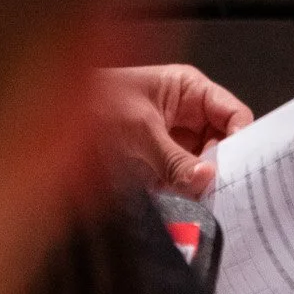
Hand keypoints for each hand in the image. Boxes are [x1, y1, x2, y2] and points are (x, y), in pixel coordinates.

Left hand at [95, 63, 253, 196]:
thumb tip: (205, 178)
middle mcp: (187, 113)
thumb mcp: (138, 128)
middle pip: (221, 145)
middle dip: (218, 168)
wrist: (52, 112)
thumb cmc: (94, 100)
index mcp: (189, 89)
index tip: (241, 169)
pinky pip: (182, 181)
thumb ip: (172, 157)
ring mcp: (175, 139)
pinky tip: (175, 203)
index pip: (233, 114)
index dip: (242, 140)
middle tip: (218, 192)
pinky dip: (180, 194)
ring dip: (198, 185)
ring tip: (193, 201)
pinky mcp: (161, 163)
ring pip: (203, 167)